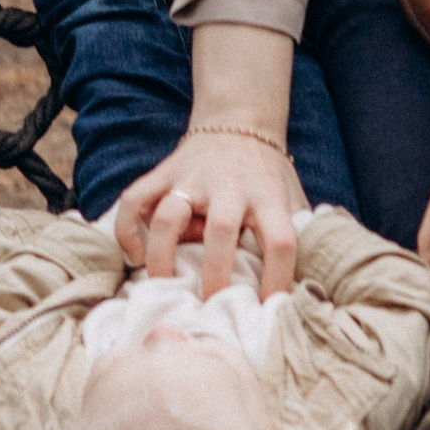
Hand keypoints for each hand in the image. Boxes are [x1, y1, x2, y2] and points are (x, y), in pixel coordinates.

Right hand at [112, 128, 300, 294]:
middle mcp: (229, 185)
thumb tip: (302, 289)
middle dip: (214, 274)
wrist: (238, 122)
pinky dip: (127, 229)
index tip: (266, 308)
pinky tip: (135, 255)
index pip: (280, 240)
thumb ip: (299, 235)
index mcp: (268, 196)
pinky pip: (134, 199)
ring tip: (163, 286)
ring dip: (162, 256)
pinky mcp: (163, 172)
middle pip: (221, 229)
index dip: (276, 278)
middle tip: (209, 306)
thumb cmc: (267, 176)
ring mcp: (191, 177)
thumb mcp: (293, 199)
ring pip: (168, 215)